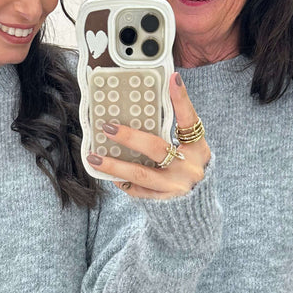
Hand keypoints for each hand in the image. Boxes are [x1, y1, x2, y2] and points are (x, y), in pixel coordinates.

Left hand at [87, 73, 211, 199]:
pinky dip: (122, 181)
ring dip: (114, 165)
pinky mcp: (163, 203)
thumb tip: (141, 115)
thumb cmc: (188, 173)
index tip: (173, 78)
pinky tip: (108, 174)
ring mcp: (176, 187)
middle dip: (129, 136)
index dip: (182, 100)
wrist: (196, 214)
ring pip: (140, 173)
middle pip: (157, 148)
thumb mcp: (191, 154)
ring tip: (93, 157)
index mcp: (199, 149)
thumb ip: (173, 137)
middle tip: (107, 127)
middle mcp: (190, 168)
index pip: (190, 120)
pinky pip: (137, 190)